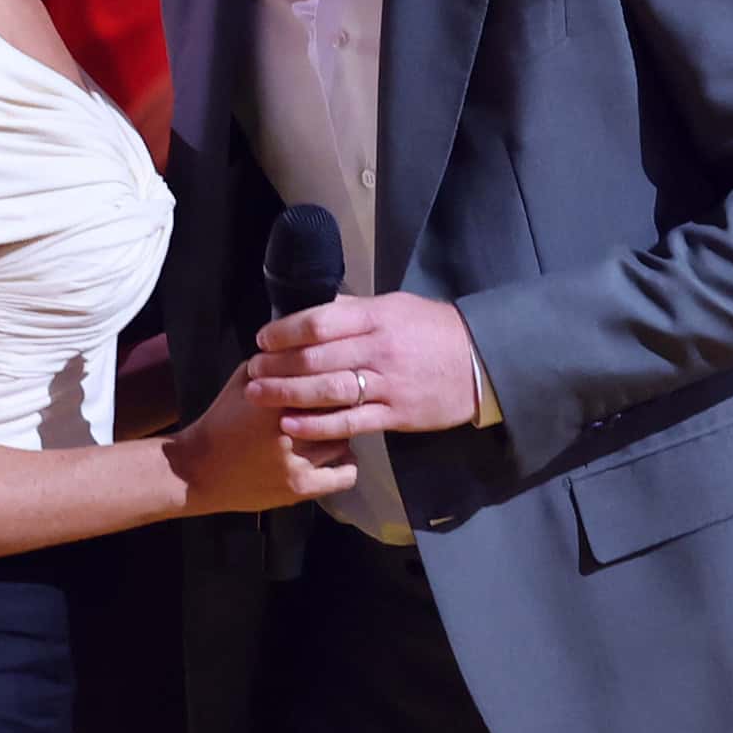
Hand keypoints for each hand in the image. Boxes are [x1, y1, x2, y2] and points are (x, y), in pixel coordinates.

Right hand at [169, 363, 357, 512]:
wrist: (197, 470)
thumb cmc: (221, 422)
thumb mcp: (242, 383)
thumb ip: (273, 364)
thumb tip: (308, 347)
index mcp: (275, 397)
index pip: (327, 380)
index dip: (335, 379)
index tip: (336, 381)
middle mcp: (289, 429)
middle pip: (340, 410)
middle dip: (340, 406)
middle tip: (336, 406)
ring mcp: (297, 462)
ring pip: (344, 439)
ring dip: (340, 434)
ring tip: (330, 431)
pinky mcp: (300, 488)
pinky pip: (345, 474)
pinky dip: (345, 463)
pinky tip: (334, 456)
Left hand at [246, 293, 480, 440]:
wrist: (481, 362)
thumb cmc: (434, 331)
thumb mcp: (397, 307)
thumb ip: (356, 311)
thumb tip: (317, 308)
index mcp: (377, 317)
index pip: (321, 322)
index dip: (285, 331)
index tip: (263, 339)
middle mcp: (379, 349)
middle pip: (317, 357)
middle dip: (277, 364)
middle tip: (252, 370)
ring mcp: (388, 384)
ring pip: (328, 390)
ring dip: (287, 393)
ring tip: (258, 394)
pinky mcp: (396, 415)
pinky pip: (350, 421)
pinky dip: (317, 425)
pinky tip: (290, 424)